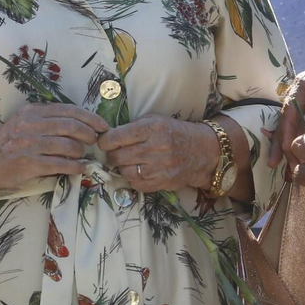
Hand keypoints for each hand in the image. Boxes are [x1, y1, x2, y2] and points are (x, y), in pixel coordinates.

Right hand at [0, 104, 107, 190]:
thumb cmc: (9, 141)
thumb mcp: (26, 121)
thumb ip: (49, 120)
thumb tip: (81, 125)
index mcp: (33, 111)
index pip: (69, 110)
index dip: (90, 118)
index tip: (103, 126)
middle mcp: (32, 125)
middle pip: (72, 126)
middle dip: (89, 134)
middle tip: (95, 141)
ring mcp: (31, 144)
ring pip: (69, 145)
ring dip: (81, 152)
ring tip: (83, 155)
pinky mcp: (30, 164)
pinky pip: (60, 164)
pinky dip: (75, 167)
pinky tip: (80, 168)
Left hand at [97, 115, 217, 192]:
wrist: (200, 151)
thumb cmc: (173, 132)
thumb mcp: (155, 120)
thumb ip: (132, 126)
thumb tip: (107, 135)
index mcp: (152, 128)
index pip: (116, 137)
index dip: (104, 141)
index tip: (104, 142)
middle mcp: (156, 147)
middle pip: (117, 156)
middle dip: (112, 155)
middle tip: (116, 153)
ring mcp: (159, 167)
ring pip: (125, 172)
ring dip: (123, 167)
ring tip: (129, 162)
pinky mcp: (162, 182)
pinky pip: (136, 184)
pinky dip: (133, 178)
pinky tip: (139, 171)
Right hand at [273, 70, 304, 167]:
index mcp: (303, 84)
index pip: (290, 107)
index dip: (286, 128)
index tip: (287, 146)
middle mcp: (294, 94)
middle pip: (284, 120)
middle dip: (281, 141)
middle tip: (280, 161)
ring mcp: (294, 107)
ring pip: (284, 128)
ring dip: (281, 147)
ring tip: (274, 164)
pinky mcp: (297, 118)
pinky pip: (291, 133)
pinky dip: (289, 147)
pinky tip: (286, 160)